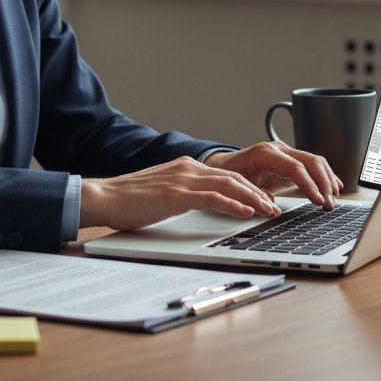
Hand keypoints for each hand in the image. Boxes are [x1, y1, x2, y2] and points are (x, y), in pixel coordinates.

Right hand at [79, 156, 282, 231]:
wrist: (105, 196)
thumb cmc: (129, 200)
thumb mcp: (163, 193)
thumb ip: (184, 194)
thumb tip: (203, 206)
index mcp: (186, 167)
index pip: (227, 176)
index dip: (249, 188)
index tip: (264, 201)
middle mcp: (188, 169)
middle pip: (234, 178)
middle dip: (258, 194)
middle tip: (275, 208)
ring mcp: (183, 180)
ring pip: (229, 185)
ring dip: (254, 199)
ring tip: (269, 211)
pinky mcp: (177, 195)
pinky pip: (213, 198)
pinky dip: (234, 204)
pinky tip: (247, 212)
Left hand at [204, 141, 341, 207]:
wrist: (222, 166)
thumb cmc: (228, 175)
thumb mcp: (237, 186)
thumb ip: (255, 195)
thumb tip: (272, 208)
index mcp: (265, 153)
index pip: (295, 167)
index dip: (309, 184)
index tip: (318, 200)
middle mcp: (278, 150)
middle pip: (310, 161)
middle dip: (323, 182)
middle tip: (330, 203)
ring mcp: (286, 154)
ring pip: (315, 161)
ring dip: (327, 179)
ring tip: (334, 198)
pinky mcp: (290, 161)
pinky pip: (312, 165)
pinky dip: (324, 175)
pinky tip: (334, 187)